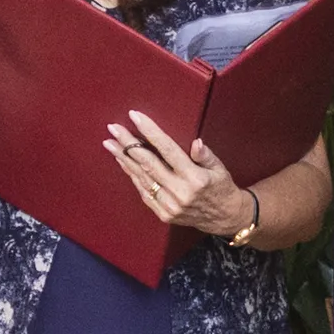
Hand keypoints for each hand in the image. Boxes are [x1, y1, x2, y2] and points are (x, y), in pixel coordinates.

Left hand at [105, 109, 254, 238]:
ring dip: (123, 158)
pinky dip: (132, 175)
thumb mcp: (220, 169)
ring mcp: (170, 205)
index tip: (135, 116)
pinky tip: (123, 162)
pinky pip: (143, 191)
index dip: (150, 132)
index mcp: (195, 178)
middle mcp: (180, 192)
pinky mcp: (164, 214)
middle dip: (128, 143)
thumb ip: (206, 156)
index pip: (168, 150)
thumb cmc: (221, 188)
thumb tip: (195, 142)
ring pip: (141, 177)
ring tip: (110, 143)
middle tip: (113, 128)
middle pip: (148, 163)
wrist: (224, 218)